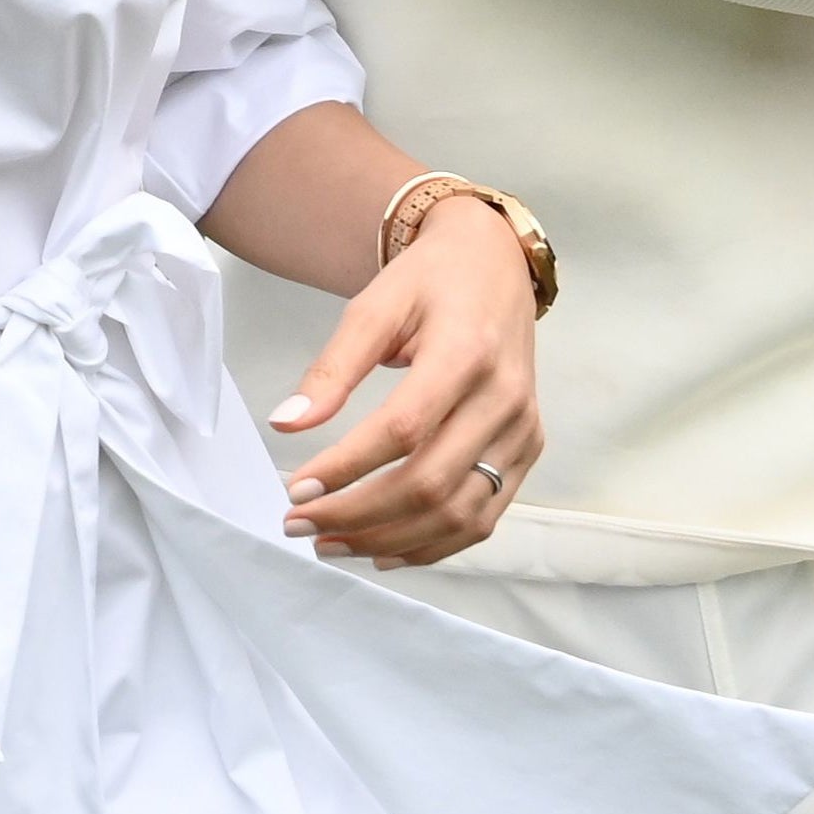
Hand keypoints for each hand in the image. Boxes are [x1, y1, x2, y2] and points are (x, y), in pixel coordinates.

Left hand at [266, 197, 541, 568]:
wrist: (494, 266)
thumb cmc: (430, 282)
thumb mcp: (374, 306)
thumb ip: (332, 368)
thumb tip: (286, 425)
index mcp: (466, 351)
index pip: (404, 429)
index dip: (347, 468)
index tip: (296, 489)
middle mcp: (505, 399)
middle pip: (431, 482)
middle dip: (358, 515)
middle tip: (300, 524)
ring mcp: (523, 431)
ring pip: (459, 514)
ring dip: (389, 539)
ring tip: (330, 542)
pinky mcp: (528, 452)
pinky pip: (483, 517)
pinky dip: (432, 545)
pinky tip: (382, 547)